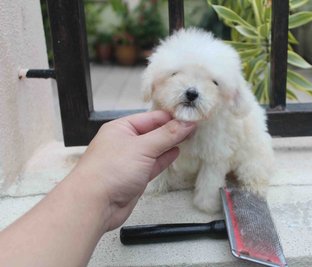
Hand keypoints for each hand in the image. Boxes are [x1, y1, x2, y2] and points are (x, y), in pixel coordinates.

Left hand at [71, 110, 195, 229]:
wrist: (94, 205)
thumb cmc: (108, 171)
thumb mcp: (142, 147)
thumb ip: (167, 135)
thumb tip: (186, 123)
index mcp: (121, 128)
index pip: (152, 117)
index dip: (172, 117)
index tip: (191, 117)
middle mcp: (125, 142)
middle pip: (154, 132)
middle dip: (173, 130)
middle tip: (194, 126)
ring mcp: (130, 160)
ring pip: (155, 148)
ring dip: (170, 143)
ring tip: (189, 136)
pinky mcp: (135, 177)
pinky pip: (153, 163)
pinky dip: (165, 158)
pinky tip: (176, 152)